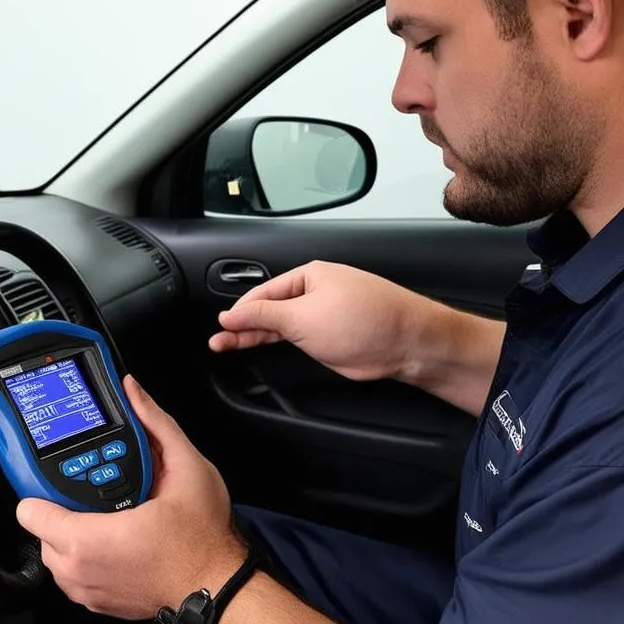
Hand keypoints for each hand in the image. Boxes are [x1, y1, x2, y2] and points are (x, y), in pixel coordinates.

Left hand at [16, 376, 246, 619]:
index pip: (30, 511)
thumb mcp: (186, 465)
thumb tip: (132, 390)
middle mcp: (79, 570)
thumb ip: (154, 423)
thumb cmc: (202, 536)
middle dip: (63, 509)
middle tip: (98, 495)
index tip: (65, 479)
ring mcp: (86, 593)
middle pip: (42, 530)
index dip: (45, 488)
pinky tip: (115, 540)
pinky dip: (85, 558)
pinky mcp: (97, 605)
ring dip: (72, 534)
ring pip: (56, 555)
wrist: (218, 586)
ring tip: (107, 516)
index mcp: (88, 539)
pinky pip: (74, 576)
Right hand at [209, 260, 427, 381]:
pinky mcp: (328, 338)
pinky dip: (272, 343)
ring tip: (224, 345)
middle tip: (217, 338)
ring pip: (278, 325)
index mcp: (308, 276)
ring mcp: (321, 316)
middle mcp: (313, 293)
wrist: (406, 342)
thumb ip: (265, 316)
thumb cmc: (366, 319)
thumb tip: (233, 314)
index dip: (239, 310)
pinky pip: (293, 337)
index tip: (221, 324)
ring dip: (253, 335)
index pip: (263, 291)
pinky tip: (255, 346)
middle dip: (242, 323)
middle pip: (268, 308)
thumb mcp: (304, 317)